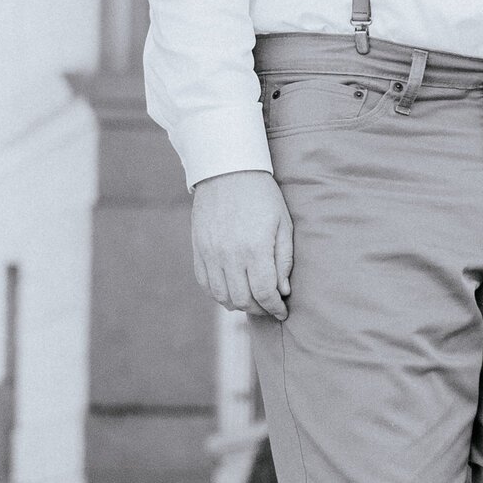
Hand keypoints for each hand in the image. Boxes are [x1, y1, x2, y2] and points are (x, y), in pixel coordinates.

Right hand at [192, 171, 293, 319]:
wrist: (227, 171)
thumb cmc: (262, 196)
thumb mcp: (282, 223)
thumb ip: (283, 259)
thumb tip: (283, 290)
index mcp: (254, 247)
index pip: (264, 293)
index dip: (275, 308)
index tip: (282, 311)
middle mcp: (229, 254)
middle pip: (243, 299)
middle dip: (259, 309)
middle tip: (269, 306)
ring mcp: (210, 253)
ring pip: (222, 296)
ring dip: (238, 304)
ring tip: (252, 299)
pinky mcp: (198, 249)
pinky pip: (205, 283)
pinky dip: (219, 293)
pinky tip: (231, 290)